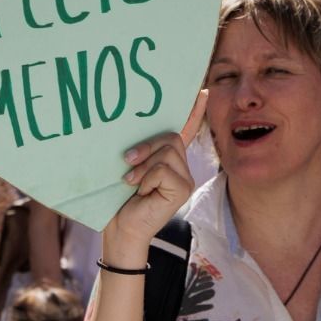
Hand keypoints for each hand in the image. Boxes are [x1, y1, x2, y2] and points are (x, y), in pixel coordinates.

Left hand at [106, 90, 207, 266]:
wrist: (119, 229)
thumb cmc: (118, 200)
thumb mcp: (127, 167)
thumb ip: (137, 149)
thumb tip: (130, 125)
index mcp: (168, 160)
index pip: (185, 131)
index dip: (194, 111)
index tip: (202, 91)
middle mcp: (181, 167)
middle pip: (170, 137)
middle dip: (145, 146)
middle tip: (127, 163)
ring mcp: (185, 178)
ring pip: (167, 151)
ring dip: (143, 165)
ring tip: (131, 182)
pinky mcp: (183, 189)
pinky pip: (164, 168)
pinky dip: (147, 177)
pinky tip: (141, 191)